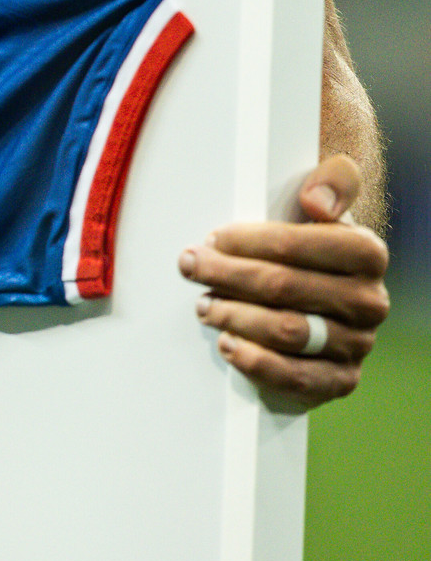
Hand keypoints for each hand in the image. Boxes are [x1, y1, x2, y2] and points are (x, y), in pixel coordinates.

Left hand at [178, 156, 389, 402]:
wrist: (329, 287)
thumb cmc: (313, 239)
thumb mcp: (325, 198)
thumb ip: (333, 181)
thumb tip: (317, 201)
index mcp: (367, 253)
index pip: (295, 245)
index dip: (247, 241)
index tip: (212, 238)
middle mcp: (369, 301)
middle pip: (284, 287)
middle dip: (228, 275)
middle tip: (191, 267)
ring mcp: (357, 344)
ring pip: (287, 332)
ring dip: (235, 317)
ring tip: (203, 306)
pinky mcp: (341, 380)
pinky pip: (297, 378)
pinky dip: (256, 362)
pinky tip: (227, 344)